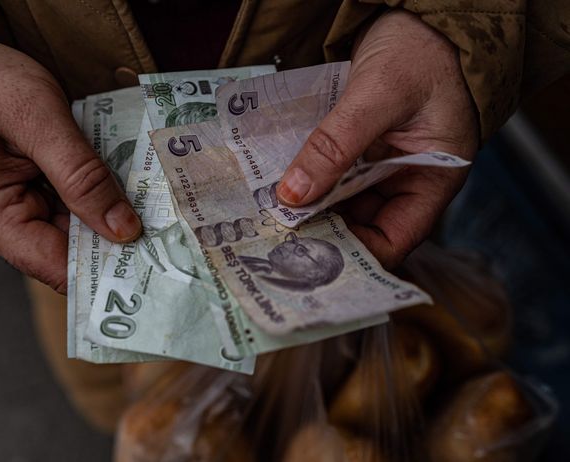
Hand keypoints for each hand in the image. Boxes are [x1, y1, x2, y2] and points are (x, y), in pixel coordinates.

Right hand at [0, 5, 140, 291]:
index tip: (156, 262)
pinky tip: (127, 187)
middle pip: (67, 251)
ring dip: (109, 216)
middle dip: (116, 240)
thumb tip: (123, 229)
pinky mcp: (20, 195)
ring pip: (71, 229)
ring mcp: (7, 212)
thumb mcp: (37, 117)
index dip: (106, 269)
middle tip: (171, 232)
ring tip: (159, 209)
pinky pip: (65, 207)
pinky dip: (93, 197)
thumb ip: (80, 174)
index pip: (56, 267)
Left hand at [276, 10, 477, 267]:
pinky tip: (280, 181)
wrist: (421, 12)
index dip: (353, 257)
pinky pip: (333, 173)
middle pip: (361, 225)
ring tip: (270, 213)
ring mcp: (383, 164)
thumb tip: (292, 194)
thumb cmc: (423, 50)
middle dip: (321, 230)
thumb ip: (336, 146)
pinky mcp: (362, 148)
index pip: (392, 241)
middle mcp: (406, 180)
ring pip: (342, 200)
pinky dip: (310, 177)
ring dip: (309, 203)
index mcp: (432, 182)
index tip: (308, 257)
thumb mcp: (379, 97)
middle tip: (276, 235)